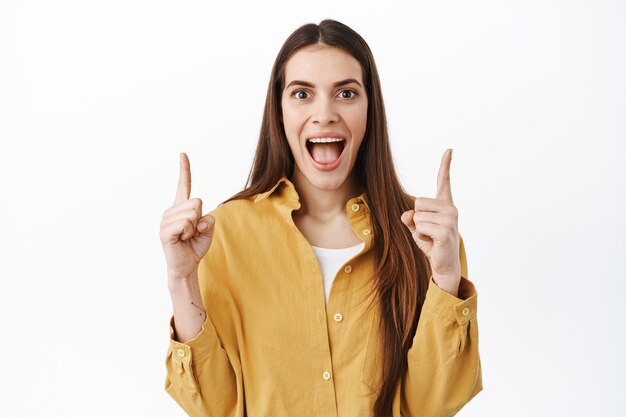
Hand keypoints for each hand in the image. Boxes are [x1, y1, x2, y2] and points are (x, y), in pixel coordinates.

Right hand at [159, 153, 214, 280]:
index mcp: (181, 207)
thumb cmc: (195, 246)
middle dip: (200, 219)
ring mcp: (165, 220)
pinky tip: (181, 240)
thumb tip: (199, 218)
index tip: (183, 154)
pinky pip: (185, 224)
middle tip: (191, 233)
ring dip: (194, 228)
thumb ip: (208, 219)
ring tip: (186, 237)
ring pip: (192, 213)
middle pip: (197, 202)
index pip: (184, 185)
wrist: (186, 266)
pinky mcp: (164, 231)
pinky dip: (189, 233)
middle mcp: (171, 210)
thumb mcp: (207, 229)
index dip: (184, 170)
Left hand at [400, 149, 460, 295]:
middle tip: (428, 231)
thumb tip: (408, 214)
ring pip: (417, 216)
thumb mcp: (416, 227)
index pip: (443, 181)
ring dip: (418, 229)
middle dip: (416, 218)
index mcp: (445, 204)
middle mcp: (451, 208)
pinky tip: (433, 242)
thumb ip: (410, 217)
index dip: (445, 165)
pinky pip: (420, 226)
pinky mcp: (446, 230)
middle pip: (417, 202)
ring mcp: (450, 219)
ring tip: (431, 238)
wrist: (443, 265)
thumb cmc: (431, 243)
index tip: (449, 150)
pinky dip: (421, 236)